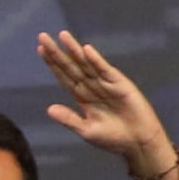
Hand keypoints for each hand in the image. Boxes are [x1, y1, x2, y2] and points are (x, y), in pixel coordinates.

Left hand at [33, 27, 178, 179]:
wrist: (138, 143)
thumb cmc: (114, 139)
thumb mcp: (87, 131)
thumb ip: (69, 119)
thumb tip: (49, 109)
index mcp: (82, 97)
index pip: (64, 76)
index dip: (52, 63)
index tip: (40, 49)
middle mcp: (92, 87)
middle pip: (71, 66)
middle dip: (57, 52)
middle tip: (42, 36)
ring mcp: (106, 83)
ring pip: (86, 64)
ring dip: (74, 50)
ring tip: (62, 35)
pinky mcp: (120, 84)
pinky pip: (105, 70)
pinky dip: (96, 60)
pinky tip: (86, 50)